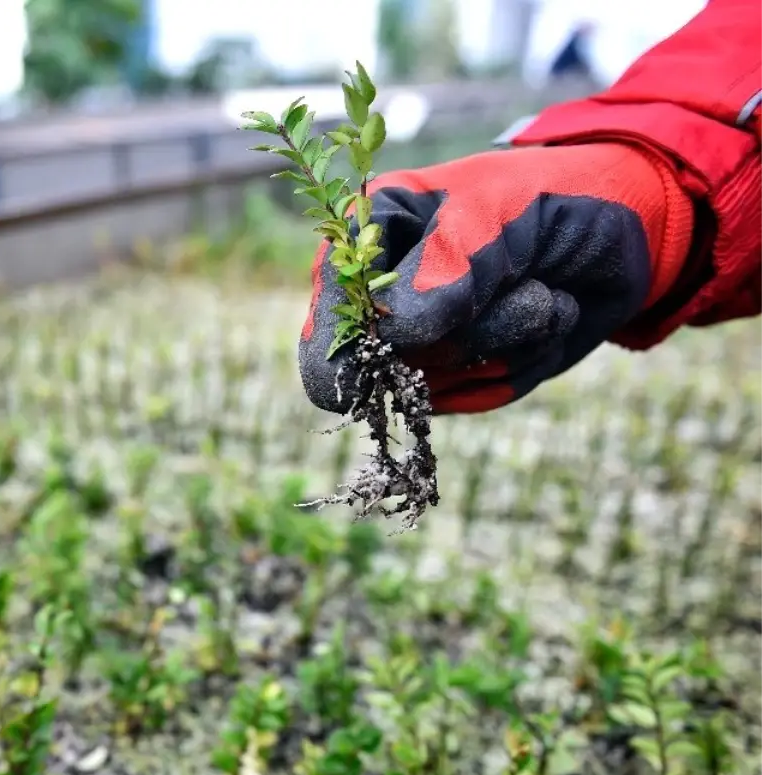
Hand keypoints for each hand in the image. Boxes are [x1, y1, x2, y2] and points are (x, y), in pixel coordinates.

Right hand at [298, 141, 693, 414]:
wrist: (628, 225)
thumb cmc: (552, 195)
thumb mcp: (499, 210)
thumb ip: (445, 267)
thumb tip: (392, 335)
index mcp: (366, 237)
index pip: (330, 313)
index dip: (364, 340)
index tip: (411, 336)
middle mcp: (382, 296)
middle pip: (388, 364)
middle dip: (467, 331)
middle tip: (521, 279)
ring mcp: (423, 340)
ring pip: (443, 383)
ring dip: (509, 340)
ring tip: (541, 289)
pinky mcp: (466, 374)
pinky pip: (483, 395)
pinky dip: (528, 360)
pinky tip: (548, 316)